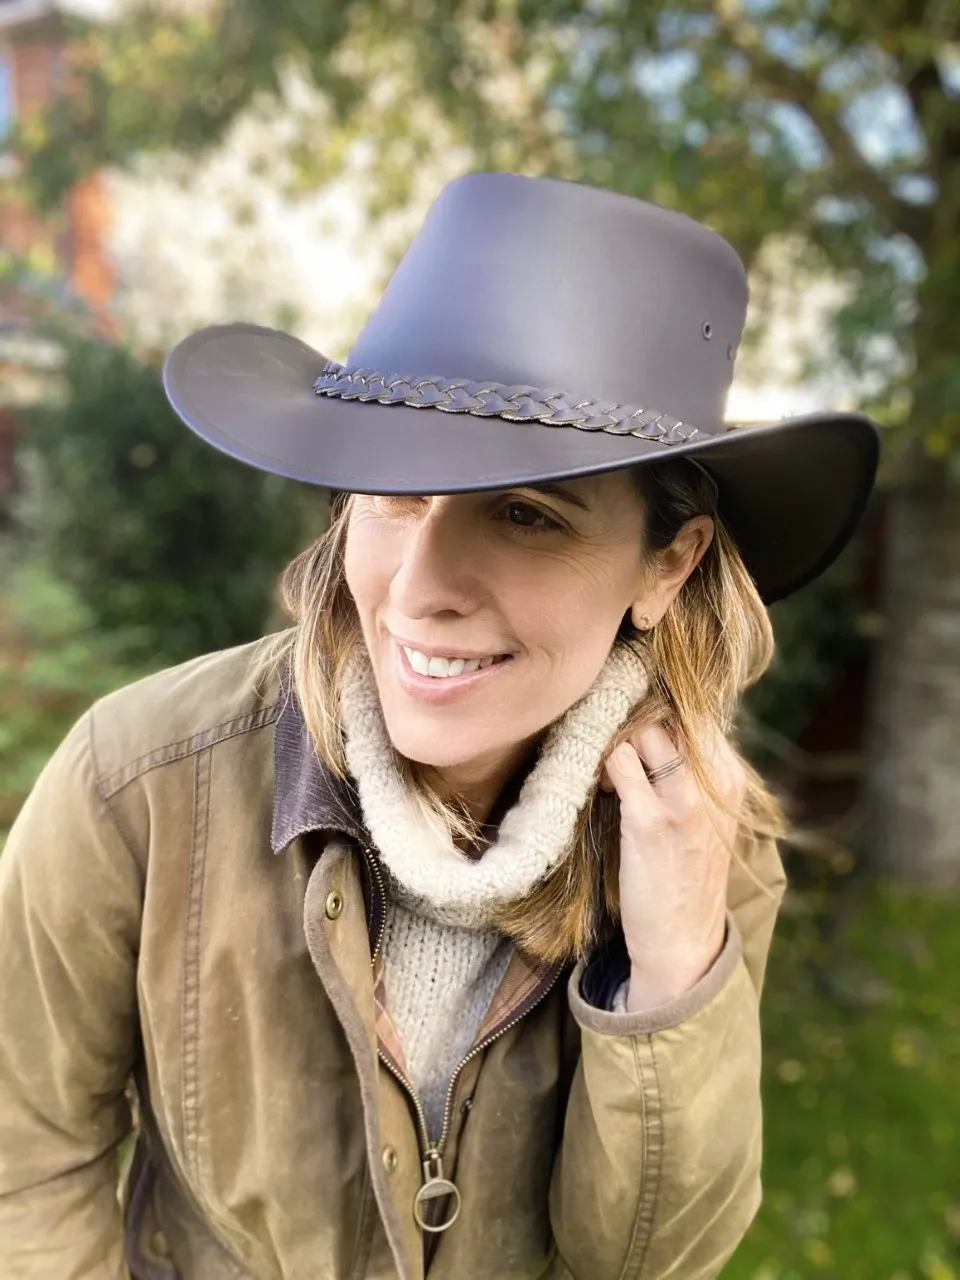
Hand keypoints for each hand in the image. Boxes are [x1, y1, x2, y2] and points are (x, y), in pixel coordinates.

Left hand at [601, 723, 745, 1013]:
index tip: (638, 742)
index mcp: (730, 776)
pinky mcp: (649, 821)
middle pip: (666, 715)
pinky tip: (604, 792)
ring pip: (643, 731)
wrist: (683, 940)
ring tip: (614, 776)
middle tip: (620, 754)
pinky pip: (619, 762)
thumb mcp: (706, 813)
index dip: (656, 718)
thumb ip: (691, 771)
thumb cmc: (686, 871)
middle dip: (633, 724)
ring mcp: (683, 801)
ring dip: (617, 743)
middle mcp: (713, 782)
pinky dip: (605, 767)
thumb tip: (658, 726)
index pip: (690, 715)